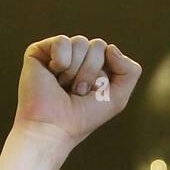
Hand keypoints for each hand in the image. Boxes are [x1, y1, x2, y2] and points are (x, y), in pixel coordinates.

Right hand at [13, 35, 141, 148]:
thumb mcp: (117, 99)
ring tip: (64, 88)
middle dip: (90, 72)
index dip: (105, 75)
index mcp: (93, 68)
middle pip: (97, 45)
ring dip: (75, 71)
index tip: (92, 95)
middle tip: (77, 93)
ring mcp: (57, 54)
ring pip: (80, 42)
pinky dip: (61, 61)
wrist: (53, 128)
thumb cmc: (81, 119)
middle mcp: (75, 59)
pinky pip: (62, 41)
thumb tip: (111, 47)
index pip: (109, 52)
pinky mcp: (39, 52)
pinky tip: (52, 74)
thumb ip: (130, 72)